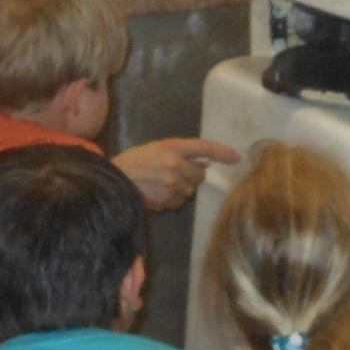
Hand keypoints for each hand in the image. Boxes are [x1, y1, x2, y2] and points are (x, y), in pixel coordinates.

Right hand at [112, 136, 241, 210]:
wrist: (113, 180)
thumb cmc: (133, 161)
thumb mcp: (156, 149)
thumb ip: (179, 154)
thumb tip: (203, 165)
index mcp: (171, 148)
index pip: (204, 147)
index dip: (221, 152)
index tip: (236, 158)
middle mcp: (175, 166)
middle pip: (199, 176)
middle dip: (192, 176)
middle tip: (176, 173)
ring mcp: (171, 185)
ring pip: (189, 190)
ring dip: (181, 188)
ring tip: (162, 183)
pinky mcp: (166, 201)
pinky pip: (178, 202)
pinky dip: (172, 199)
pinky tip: (157, 193)